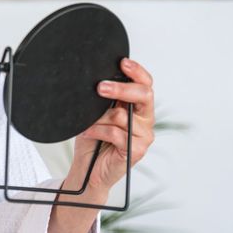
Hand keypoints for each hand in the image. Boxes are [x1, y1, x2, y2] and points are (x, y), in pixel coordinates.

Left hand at [71, 58, 154, 193]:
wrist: (87, 169)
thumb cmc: (93, 140)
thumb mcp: (97, 113)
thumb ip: (106, 99)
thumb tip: (100, 82)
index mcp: (138, 107)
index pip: (145, 84)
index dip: (137, 71)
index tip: (123, 63)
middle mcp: (145, 120)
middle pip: (144, 95)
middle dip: (121, 88)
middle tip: (100, 87)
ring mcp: (143, 136)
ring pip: (123, 116)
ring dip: (100, 118)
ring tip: (89, 124)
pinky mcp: (137, 150)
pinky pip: (116, 133)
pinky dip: (98, 131)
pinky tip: (89, 133)